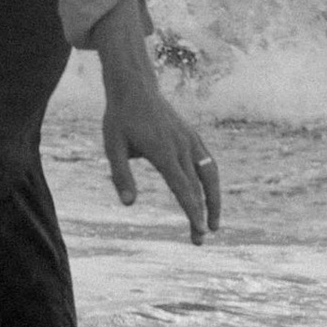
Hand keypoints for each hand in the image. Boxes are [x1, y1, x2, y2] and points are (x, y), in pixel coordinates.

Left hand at [90, 0, 219, 242]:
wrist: (135, 87)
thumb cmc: (120, 118)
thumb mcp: (113, 147)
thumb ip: (121, 176)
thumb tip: (129, 204)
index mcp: (163, 151)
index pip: (183, 188)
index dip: (193, 211)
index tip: (200, 231)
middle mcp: (182, 146)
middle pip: (198, 187)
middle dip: (202, 215)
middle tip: (200, 239)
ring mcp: (190, 140)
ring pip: (210, 175)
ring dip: (214, 201)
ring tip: (214, 223)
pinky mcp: (192, 136)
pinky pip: (208, 162)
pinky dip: (211, 182)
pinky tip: (209, 197)